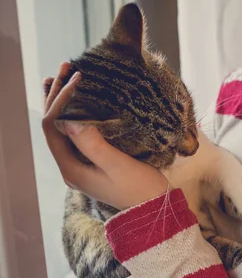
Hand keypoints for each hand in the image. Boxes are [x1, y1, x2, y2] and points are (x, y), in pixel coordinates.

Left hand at [42, 62, 167, 208]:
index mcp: (72, 168)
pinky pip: (75, 133)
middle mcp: (71, 167)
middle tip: (65, 67)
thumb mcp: (117, 165)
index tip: (77, 79)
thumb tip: (70, 120)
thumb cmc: (139, 188)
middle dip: (56, 96)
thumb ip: (93, 144)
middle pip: (53, 126)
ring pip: (62, 128)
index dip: (59, 100)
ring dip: (62, 103)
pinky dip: (74, 114)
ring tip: (63, 78)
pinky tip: (80, 102)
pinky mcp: (93, 162)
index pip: (53, 127)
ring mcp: (81, 165)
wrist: (153, 210)